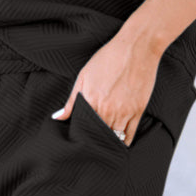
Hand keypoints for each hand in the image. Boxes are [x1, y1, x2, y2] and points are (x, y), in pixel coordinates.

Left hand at [50, 28, 158, 146]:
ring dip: (108, 143)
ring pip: (114, 138)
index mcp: (91, 101)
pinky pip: (130, 135)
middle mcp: (107, 110)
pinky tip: (119, 144)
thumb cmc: (109, 58)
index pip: (82, 128)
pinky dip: (124, 142)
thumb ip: (72, 100)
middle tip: (89, 147)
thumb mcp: (84, 76)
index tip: (77, 141)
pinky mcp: (138, 111)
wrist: (136, 48)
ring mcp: (124, 112)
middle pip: (97, 136)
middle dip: (93, 141)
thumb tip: (58, 117)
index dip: (79, 136)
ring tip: (102, 146)